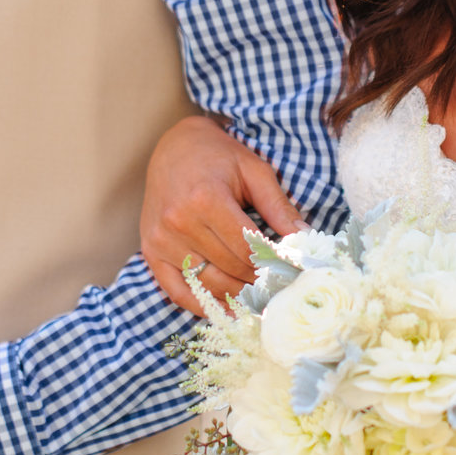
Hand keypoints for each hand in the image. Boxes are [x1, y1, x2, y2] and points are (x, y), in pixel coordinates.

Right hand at [141, 115, 307, 315]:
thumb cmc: (218, 156)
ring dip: (237, 294)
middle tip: (280, 286)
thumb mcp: (254, 171)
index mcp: (206, 199)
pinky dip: (203, 304)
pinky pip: (178, 290)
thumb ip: (278, 206)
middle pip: (229, 268)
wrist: (174, 146)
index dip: (272, 263)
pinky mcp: (151, 250)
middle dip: (258, 280)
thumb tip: (304, 237)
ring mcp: (161, 239)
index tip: (290, 271)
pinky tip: (227, 308)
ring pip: (208, 283)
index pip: (247, 249)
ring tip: (259, 297)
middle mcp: (179, 222)